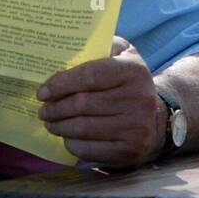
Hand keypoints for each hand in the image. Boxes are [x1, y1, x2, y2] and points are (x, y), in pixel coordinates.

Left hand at [38, 36, 164, 167]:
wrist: (155, 119)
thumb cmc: (129, 84)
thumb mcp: (124, 56)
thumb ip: (102, 46)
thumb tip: (69, 48)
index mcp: (134, 71)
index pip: (90, 75)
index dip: (61, 83)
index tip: (43, 91)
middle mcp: (138, 99)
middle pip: (82, 104)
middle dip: (55, 108)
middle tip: (43, 109)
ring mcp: (135, 128)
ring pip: (82, 128)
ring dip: (59, 126)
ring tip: (50, 122)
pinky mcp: (129, 151)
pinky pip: (89, 149)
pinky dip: (71, 144)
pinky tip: (67, 137)